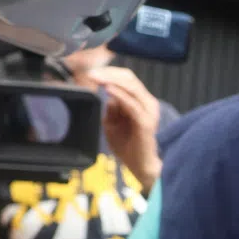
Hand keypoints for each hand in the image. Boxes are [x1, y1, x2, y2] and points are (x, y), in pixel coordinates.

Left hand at [86, 67, 161, 188]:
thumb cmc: (128, 146)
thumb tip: (109, 96)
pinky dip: (119, 94)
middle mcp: (147, 103)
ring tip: (96, 77)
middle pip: (129, 78)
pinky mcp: (146, 122)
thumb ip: (112, 108)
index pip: (126, 79)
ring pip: (131, 87)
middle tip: (90, 73)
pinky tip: (108, 90)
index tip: (90, 73)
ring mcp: (148, 111)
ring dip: (112, 80)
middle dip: (108, 73)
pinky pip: (132, 104)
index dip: (109, 72)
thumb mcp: (112, 123)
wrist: (140, 165)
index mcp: (140, 101)